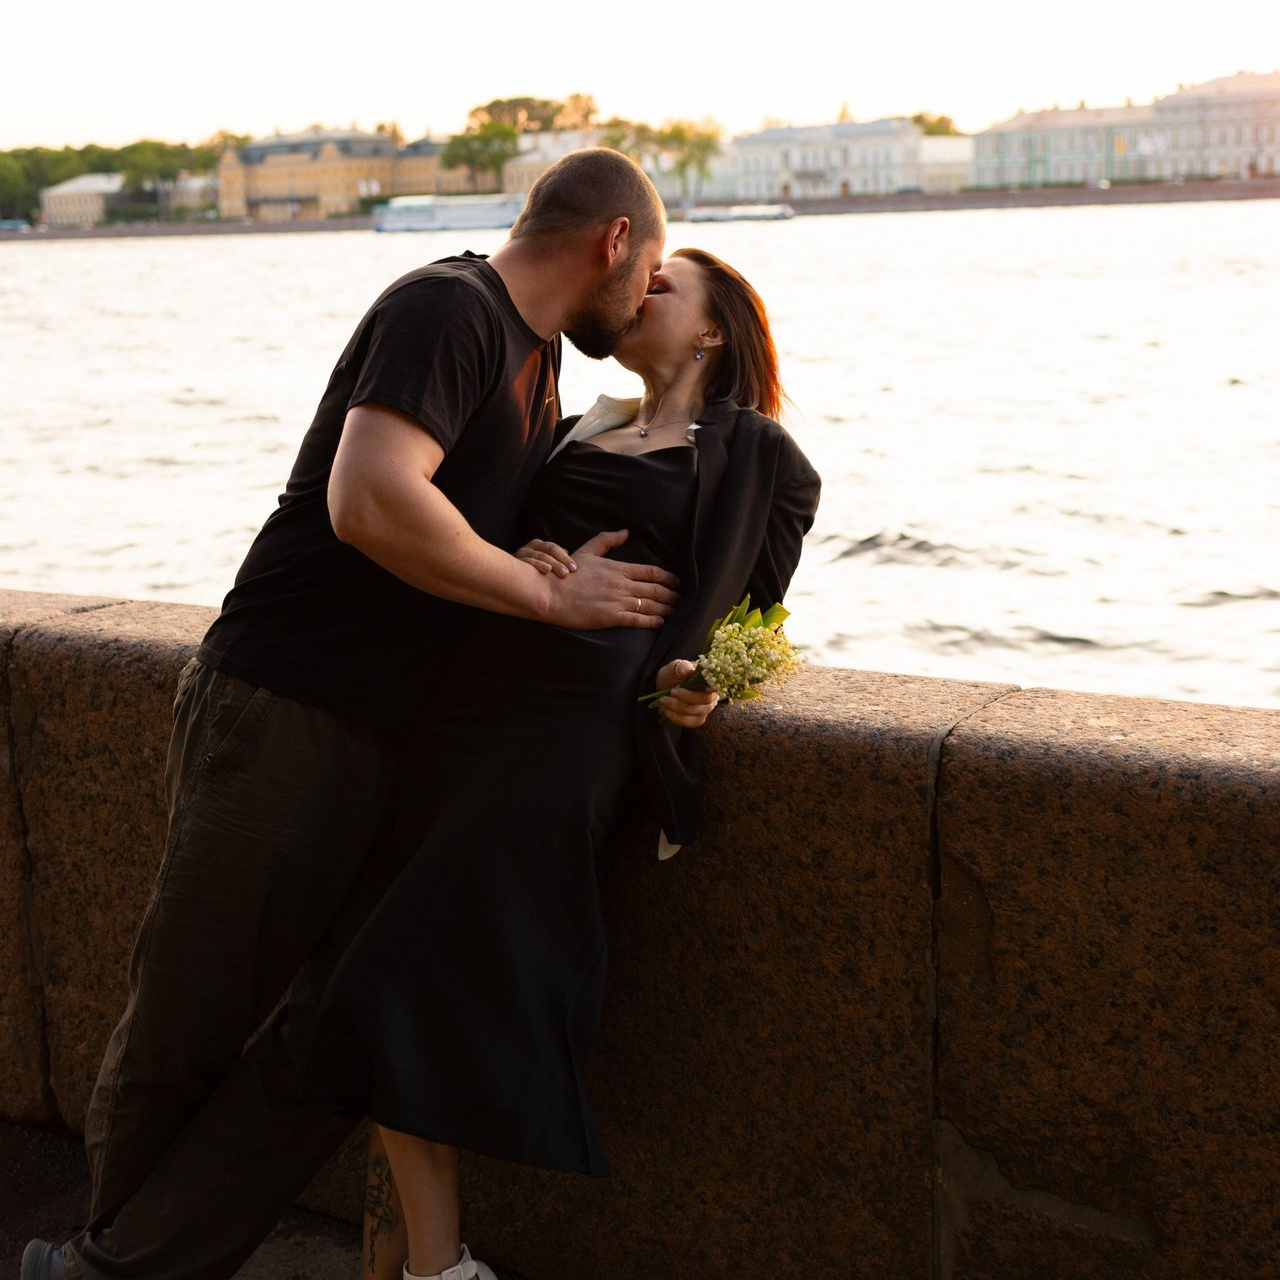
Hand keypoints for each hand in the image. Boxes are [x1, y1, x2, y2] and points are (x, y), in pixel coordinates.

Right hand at [515, 538, 575, 576]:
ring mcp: (520, 555)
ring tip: (563, 573)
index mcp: (538, 546)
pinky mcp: (513, 563)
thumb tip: (567, 552)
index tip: (575, 569)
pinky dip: (537, 565)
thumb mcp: (545, 564)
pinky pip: (527, 562)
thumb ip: (556, 559)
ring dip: (552, 564)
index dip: (564, 557)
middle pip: (547, 551)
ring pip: (539, 556)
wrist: (509, 581)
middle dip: (560, 562)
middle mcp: (529, 548)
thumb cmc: (532, 573)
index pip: (553, 548)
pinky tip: (546, 570)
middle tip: (569, 573)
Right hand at [543, 530, 680, 629]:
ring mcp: (617, 601)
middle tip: (685, 599)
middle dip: (673, 594)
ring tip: (678, 611)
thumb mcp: (586, 551)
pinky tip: (662, 622)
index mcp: (617, 568)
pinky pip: (638, 620)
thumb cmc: (566, 573)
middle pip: (656, 589)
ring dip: (667, 608)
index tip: (679, 581)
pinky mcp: (611, 617)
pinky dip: (652, 621)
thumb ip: (607, 540)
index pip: (651, 571)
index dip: (669, 577)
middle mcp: (621, 584)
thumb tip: (625, 532)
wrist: (550, 594)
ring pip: (650, 604)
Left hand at [653, 659, 718, 727]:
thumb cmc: (673, 675)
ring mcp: (706, 709)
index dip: (710, 688)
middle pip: (706, 701)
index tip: (699, 687)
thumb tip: (688, 671)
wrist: (665, 688)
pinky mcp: (698, 719)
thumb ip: (682, 667)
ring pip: (696, 712)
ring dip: (678, 707)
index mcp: (710, 680)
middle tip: (671, 691)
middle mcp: (712, 696)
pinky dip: (677, 718)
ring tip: (664, 700)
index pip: (715, 686)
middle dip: (686, 697)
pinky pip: (690, 722)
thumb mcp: (674, 667)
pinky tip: (667, 711)